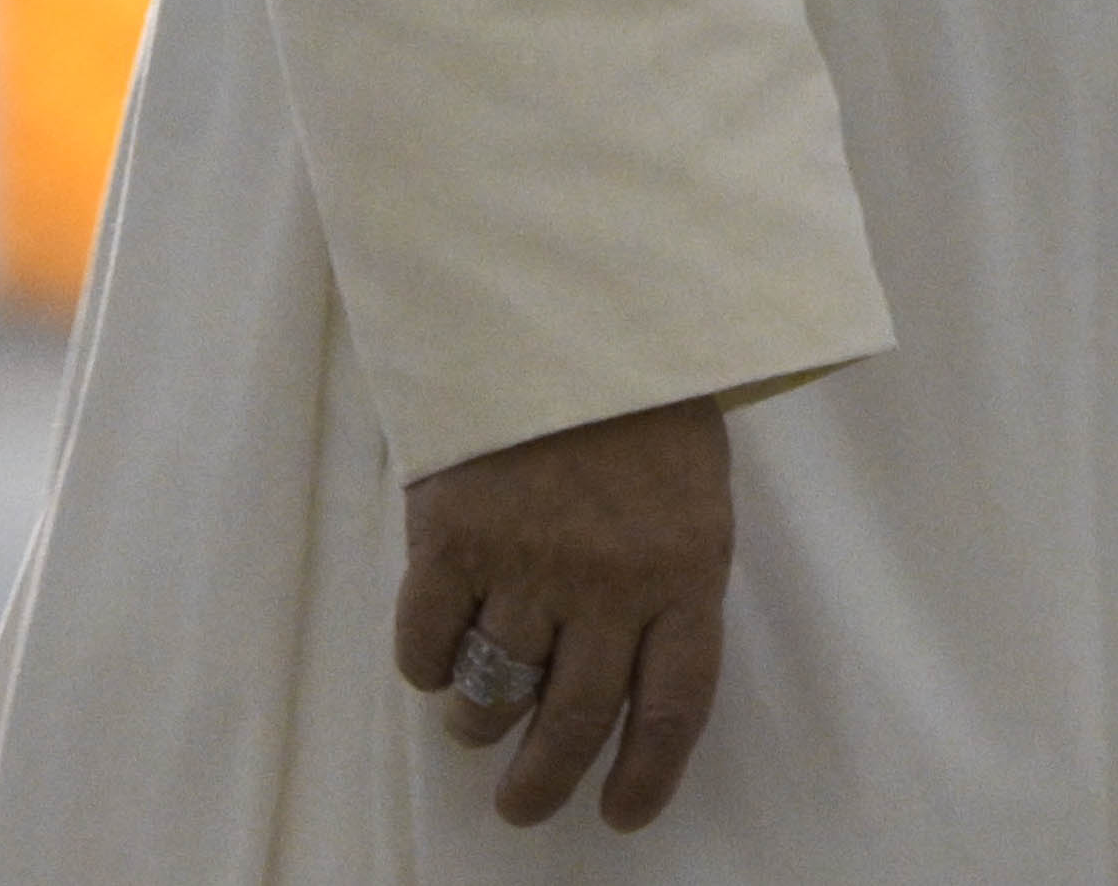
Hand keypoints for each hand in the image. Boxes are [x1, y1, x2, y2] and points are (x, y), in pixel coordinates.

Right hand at [397, 395, 733, 830]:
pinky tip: (437, 658)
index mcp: (688, 568)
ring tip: (479, 721)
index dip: (647, 775)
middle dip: (544, 781)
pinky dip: (428, 667)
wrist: (571, 304)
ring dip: (482, 723)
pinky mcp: (453, 540)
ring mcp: (529, 564)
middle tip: (522, 803)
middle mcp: (612, 583)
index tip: (619, 813)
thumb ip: (668, 579)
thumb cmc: (641, 397)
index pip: (675, 705)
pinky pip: (428, 646)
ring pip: (496, 693)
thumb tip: (631, 677)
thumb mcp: (690, 487)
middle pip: (577, 722)